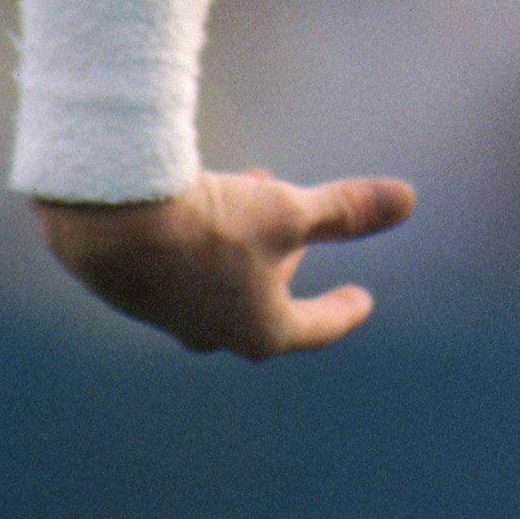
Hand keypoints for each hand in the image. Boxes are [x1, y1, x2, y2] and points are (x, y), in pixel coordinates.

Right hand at [33, 166, 416, 356]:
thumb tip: (408, 200)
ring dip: (246, 238)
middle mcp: (213, 333)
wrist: (111, 224)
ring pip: (222, 278)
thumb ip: (346, 210)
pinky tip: (199, 202)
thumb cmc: (212, 224)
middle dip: (288, 261)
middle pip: (265, 304)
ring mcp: (169, 315)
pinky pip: (184, 266)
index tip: (363, 299)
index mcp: (260, 330)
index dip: (343, 310)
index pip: (315, 327)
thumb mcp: (290, 211)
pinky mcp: (135, 289)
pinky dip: (206, 235)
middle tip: (303, 226)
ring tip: (254, 184)